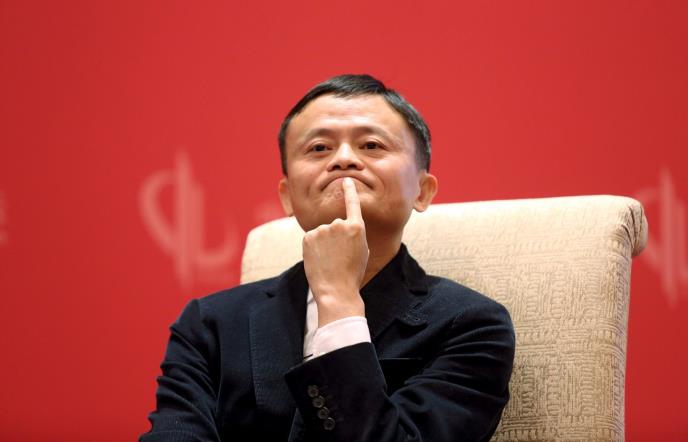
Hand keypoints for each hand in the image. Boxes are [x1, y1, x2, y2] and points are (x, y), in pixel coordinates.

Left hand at [302, 177, 368, 326]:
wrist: (336, 290)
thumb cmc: (352, 274)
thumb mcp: (362, 252)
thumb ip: (353, 235)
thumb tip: (344, 228)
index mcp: (357, 227)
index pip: (352, 203)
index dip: (349, 191)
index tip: (346, 180)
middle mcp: (339, 224)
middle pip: (336, 226)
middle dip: (335, 238)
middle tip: (339, 258)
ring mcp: (323, 229)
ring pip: (323, 233)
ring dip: (324, 244)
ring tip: (329, 261)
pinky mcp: (308, 236)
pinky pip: (312, 239)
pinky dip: (314, 248)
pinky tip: (319, 260)